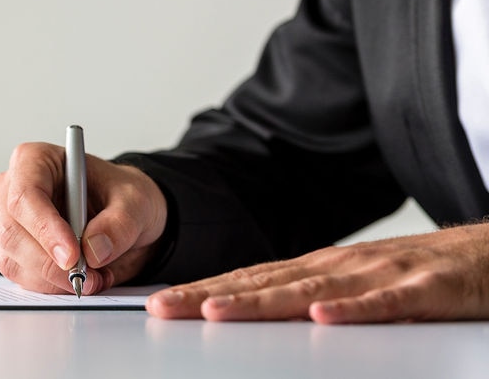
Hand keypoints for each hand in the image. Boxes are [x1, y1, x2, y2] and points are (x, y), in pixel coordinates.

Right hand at [0, 142, 167, 294]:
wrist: (124, 220)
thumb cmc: (121, 197)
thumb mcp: (137, 202)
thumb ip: (120, 224)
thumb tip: (94, 249)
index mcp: (36, 161)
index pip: (25, 194)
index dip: (44, 227)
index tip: (72, 255)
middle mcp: (12, 190)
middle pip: (12, 232)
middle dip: (50, 262)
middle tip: (88, 276)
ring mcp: (9, 223)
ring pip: (13, 260)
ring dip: (54, 279)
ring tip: (94, 277)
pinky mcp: (13, 253)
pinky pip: (22, 277)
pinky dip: (52, 286)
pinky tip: (79, 279)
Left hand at [147, 223, 488, 323]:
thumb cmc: (420, 273)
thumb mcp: (352, 285)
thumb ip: (305, 297)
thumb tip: (248, 310)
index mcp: (320, 268)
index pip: (249, 279)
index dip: (201, 291)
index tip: (158, 305)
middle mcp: (340, 266)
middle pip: (264, 283)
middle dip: (209, 296)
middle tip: (163, 309)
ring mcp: (379, 275)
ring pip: (312, 291)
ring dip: (262, 301)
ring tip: (216, 311)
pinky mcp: (424, 289)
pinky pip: (385, 303)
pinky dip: (353, 309)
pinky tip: (324, 317)